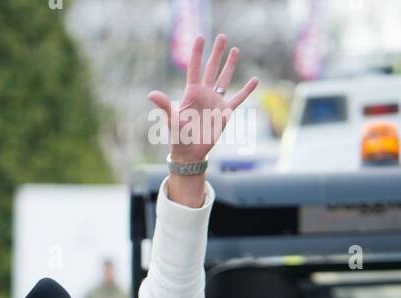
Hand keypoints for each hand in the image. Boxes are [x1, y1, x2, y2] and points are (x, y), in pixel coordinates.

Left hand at [149, 32, 258, 164]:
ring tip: (235, 50)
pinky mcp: (225, 113)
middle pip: (211, 68)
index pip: (195, 68)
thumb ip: (165, 105)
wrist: (190, 153)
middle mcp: (204, 94)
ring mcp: (215, 101)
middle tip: (222, 36)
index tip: (200, 37)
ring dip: (230, 65)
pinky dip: (247, 91)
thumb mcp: (172, 120)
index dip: (197, 53)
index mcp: (192, 93)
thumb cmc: (178, 137)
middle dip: (217, 53)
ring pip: (224, 78)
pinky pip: (238, 99)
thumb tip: (151, 94)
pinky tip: (255, 80)